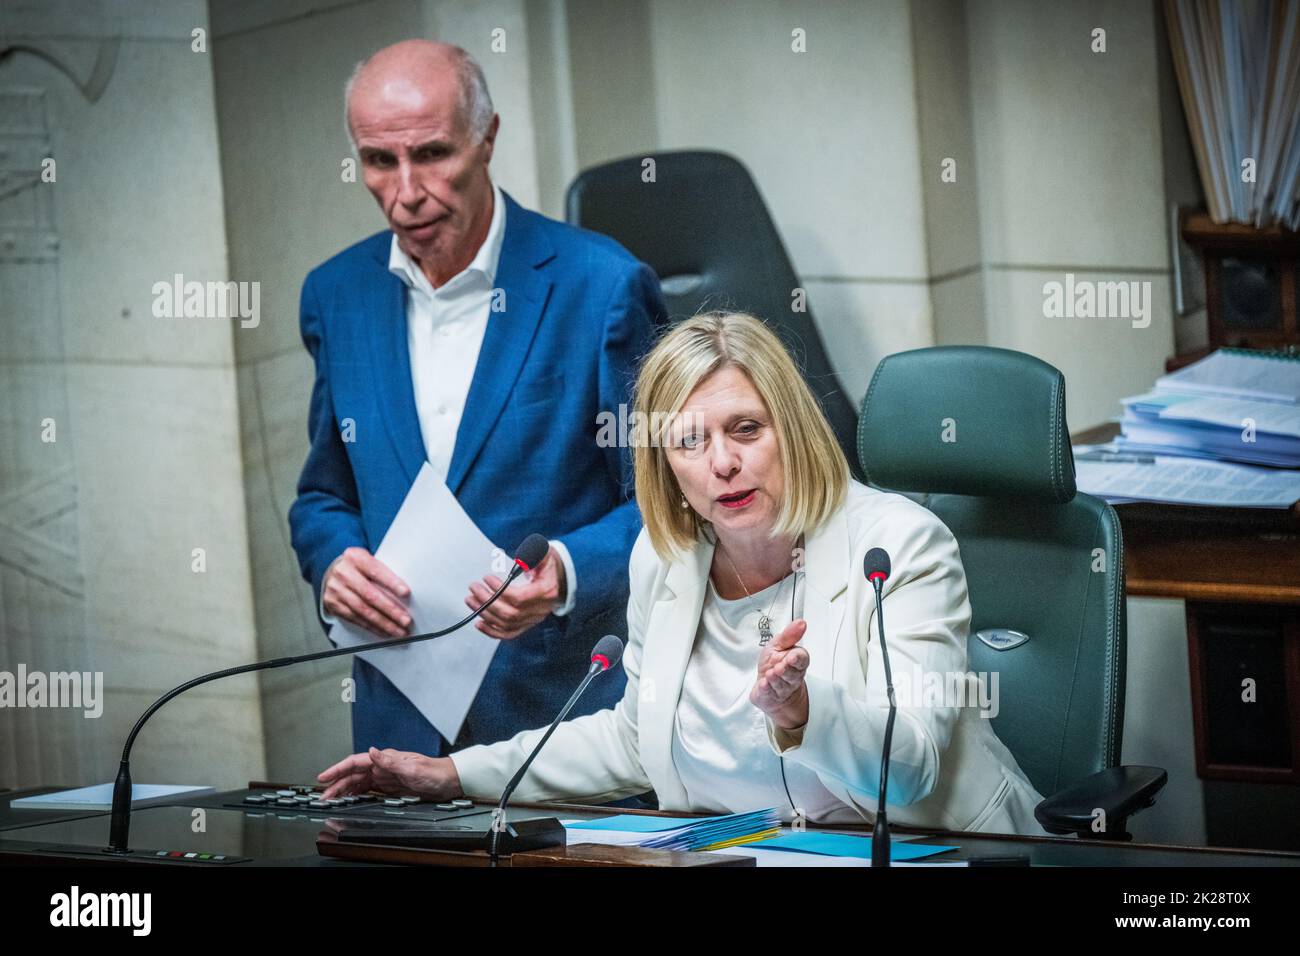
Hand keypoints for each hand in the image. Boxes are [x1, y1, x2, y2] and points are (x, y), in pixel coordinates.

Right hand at [316, 747, 462, 799]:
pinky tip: (350, 799)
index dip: (337, 769)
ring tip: (331, 799)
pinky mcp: (392, 787)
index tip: (323, 777)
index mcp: (386, 758)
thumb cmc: (434, 772)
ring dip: (344, 790)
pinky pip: (369, 790)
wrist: (449, 781)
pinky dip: (357, 794)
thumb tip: (371, 751)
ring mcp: (387, 776)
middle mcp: (384, 766)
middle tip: (323, 796)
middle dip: (336, 784)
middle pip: (354, 774)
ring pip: (359, 783)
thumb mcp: (412, 767)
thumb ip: (390, 760)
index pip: (355, 762)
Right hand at [322, 547, 411, 637]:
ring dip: (384, 623)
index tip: (406, 593)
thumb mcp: (367, 561)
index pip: (375, 570)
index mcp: (355, 557)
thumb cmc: (357, 567)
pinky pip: (355, 619)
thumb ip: (382, 572)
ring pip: (363, 610)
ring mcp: (336, 590)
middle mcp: (343, 573)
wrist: (331, 572)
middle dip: (391, 609)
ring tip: (398, 630)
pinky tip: (384, 631)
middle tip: (406, 620)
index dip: (391, 582)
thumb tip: (404, 592)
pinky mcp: (333, 605)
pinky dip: (372, 627)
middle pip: (370, 594)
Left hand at [465, 545, 565, 639]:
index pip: (519, 598)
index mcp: (546, 592)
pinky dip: (492, 631)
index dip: (499, 590)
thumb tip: (519, 561)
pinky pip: (509, 633)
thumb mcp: (544, 554)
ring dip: (485, 613)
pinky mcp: (527, 624)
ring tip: (471, 600)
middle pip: (510, 613)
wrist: (561, 578)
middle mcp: (540, 610)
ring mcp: (533, 619)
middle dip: (487, 601)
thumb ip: (532, 555)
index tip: (487, 578)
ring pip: (506, 624)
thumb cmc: (550, 566)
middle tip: (474, 588)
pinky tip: (479, 623)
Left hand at [750, 619, 809, 729]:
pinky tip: (763, 685)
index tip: (792, 656)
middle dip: (786, 670)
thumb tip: (801, 623)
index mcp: (795, 661)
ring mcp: (782, 688)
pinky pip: (770, 693)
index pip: (801, 659)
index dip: (797, 658)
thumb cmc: (773, 664)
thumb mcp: (778, 645)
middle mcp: (792, 676)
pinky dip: (766, 689)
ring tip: (770, 674)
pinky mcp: (770, 696)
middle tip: (780, 666)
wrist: (769, 687)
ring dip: (775, 679)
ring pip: (781, 684)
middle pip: (792, 674)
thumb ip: (789, 635)